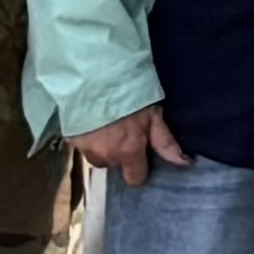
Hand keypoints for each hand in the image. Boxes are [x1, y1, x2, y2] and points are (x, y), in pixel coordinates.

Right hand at [67, 104, 190, 187]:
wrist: (94, 75)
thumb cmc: (130, 93)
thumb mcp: (153, 115)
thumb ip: (166, 143)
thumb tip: (185, 163)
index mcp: (127, 151)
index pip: (135, 178)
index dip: (138, 168)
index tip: (139, 156)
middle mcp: (104, 155)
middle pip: (112, 164)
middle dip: (117, 153)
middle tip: (120, 131)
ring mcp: (83, 147)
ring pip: (94, 156)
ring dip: (99, 146)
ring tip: (104, 125)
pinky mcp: (68, 137)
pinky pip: (78, 145)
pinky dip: (84, 136)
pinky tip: (89, 120)